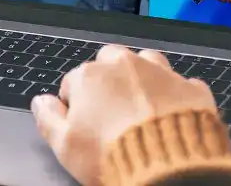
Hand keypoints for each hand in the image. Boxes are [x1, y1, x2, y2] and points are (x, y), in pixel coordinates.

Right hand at [31, 46, 215, 185]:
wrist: (169, 168)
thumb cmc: (113, 157)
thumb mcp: (65, 147)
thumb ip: (48, 119)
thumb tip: (41, 103)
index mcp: (91, 77)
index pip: (74, 81)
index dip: (75, 104)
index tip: (83, 122)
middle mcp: (125, 67)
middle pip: (110, 62)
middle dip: (108, 80)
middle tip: (111, 110)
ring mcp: (161, 74)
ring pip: (147, 63)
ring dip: (142, 78)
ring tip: (141, 106)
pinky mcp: (190, 88)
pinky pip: (180, 84)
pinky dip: (175, 95)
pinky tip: (171, 114)